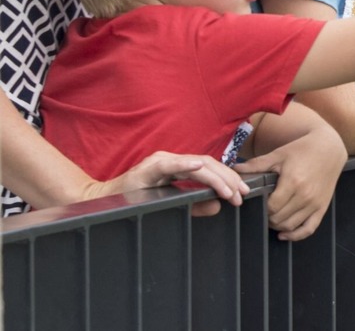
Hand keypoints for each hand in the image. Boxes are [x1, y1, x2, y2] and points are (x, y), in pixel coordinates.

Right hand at [87, 151, 250, 214]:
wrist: (100, 202)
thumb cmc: (133, 202)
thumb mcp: (169, 203)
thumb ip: (193, 203)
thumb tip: (217, 206)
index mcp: (178, 167)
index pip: (210, 169)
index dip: (228, 179)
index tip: (243, 193)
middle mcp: (171, 160)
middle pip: (208, 165)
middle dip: (228, 179)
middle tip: (242, 194)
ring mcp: (160, 161)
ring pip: (196, 164)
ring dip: (215, 177)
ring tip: (229, 189)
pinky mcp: (148, 168)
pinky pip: (169, 165)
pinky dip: (185, 164)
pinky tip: (198, 167)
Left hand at [235, 126, 347, 240]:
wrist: (330, 147)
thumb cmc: (303, 149)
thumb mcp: (279, 154)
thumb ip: (256, 164)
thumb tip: (234, 170)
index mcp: (293, 182)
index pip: (271, 206)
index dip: (261, 206)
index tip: (259, 201)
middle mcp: (305, 195)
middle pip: (279, 218)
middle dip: (267, 216)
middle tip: (263, 209)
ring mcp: (315, 202)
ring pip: (290, 225)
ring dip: (277, 225)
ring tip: (271, 217)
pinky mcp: (323, 206)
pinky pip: (309, 228)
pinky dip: (296, 235)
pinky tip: (284, 234)